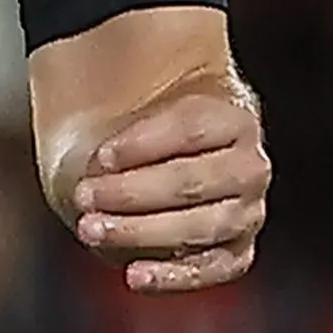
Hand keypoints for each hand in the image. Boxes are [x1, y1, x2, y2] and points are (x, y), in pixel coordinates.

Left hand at [59, 67, 268, 292]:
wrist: (171, 163)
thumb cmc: (151, 131)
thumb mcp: (141, 96)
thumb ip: (122, 82)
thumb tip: (83, 56)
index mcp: (234, 118)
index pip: (192, 128)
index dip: (144, 144)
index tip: (102, 156)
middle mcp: (250, 167)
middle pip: (192, 182)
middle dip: (132, 192)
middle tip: (85, 195)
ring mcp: (247, 213)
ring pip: (200, 228)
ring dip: (141, 232)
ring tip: (93, 229)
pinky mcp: (236, 252)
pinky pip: (211, 268)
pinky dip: (173, 275)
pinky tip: (135, 275)